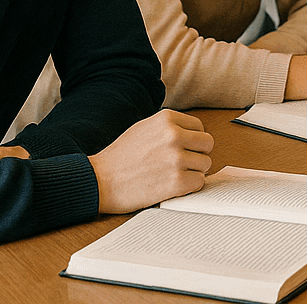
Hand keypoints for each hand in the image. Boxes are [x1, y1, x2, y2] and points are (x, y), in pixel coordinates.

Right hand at [90, 110, 213, 213]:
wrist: (99, 181)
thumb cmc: (120, 157)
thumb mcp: (144, 128)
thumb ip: (169, 127)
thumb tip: (195, 133)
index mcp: (167, 119)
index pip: (199, 128)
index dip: (192, 141)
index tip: (181, 150)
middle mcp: (174, 135)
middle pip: (207, 144)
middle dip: (197, 154)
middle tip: (181, 164)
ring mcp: (176, 158)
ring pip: (205, 164)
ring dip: (193, 171)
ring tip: (172, 175)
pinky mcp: (176, 181)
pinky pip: (200, 182)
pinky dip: (189, 186)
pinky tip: (173, 186)